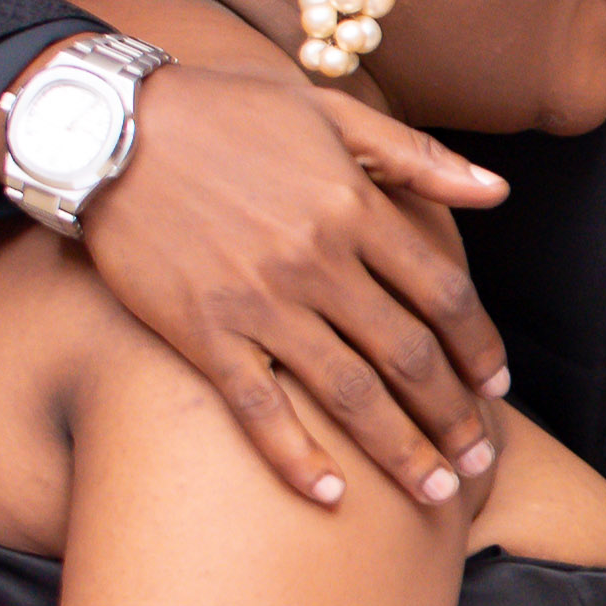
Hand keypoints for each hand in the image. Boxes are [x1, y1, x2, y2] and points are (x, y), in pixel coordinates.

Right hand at [60, 49, 516, 511]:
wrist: (107, 128)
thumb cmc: (222, 113)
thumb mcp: (328, 111)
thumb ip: (417, 155)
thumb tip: (497, 191)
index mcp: (353, 207)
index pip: (442, 294)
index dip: (478, 347)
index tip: (496, 387)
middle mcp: (316, 261)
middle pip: (408, 356)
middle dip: (453, 417)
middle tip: (478, 462)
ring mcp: (259, 302)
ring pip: (350, 393)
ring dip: (401, 450)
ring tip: (434, 491)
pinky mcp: (202, 332)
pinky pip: (259, 408)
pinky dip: (295, 456)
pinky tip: (329, 495)